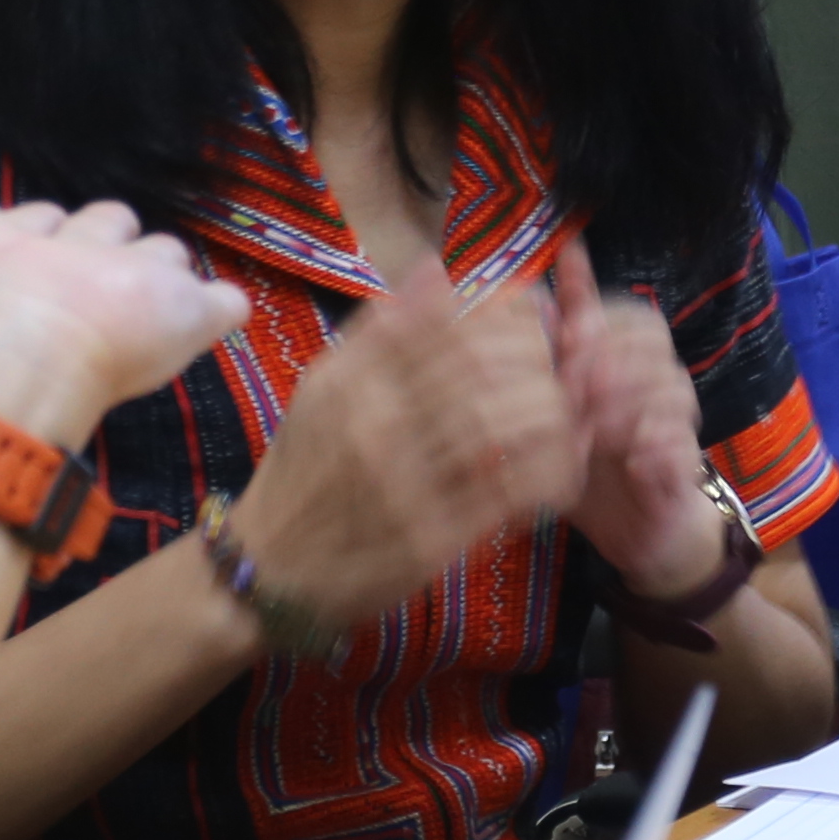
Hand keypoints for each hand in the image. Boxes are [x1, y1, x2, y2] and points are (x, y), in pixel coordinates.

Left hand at [0, 106, 245, 448]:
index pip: (19, 222)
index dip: (18, 221)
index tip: (15, 222)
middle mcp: (55, 280)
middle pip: (89, 236)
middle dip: (90, 233)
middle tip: (93, 235)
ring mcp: (122, 302)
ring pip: (148, 262)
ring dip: (149, 260)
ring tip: (156, 263)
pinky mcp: (180, 320)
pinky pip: (212, 306)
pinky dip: (216, 305)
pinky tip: (222, 304)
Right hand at [218, 246, 582, 620]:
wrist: (269, 571)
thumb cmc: (301, 473)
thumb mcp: (321, 389)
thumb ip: (377, 332)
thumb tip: (434, 268)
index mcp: (350, 383)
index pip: (442, 326)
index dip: (500, 311)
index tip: (533, 307)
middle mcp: (374, 428)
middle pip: (476, 370)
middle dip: (533, 356)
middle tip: (562, 355)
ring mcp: (402, 486)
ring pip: (496, 428)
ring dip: (547, 409)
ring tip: (569, 404)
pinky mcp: (429, 540)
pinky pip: (502, 496)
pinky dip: (542, 473)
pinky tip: (563, 463)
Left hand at [545, 235, 728, 599]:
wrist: (638, 533)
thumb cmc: (588, 466)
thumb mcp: (551, 411)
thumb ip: (544, 354)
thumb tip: (522, 296)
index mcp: (623, 360)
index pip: (623, 308)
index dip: (595, 303)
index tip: (567, 311)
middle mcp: (656, 379)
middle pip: (648, 333)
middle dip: (605, 352)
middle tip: (569, 382)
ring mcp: (676, 419)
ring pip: (667, 382)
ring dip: (623, 400)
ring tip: (589, 425)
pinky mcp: (686, 464)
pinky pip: (679, 442)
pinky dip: (651, 446)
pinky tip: (626, 458)